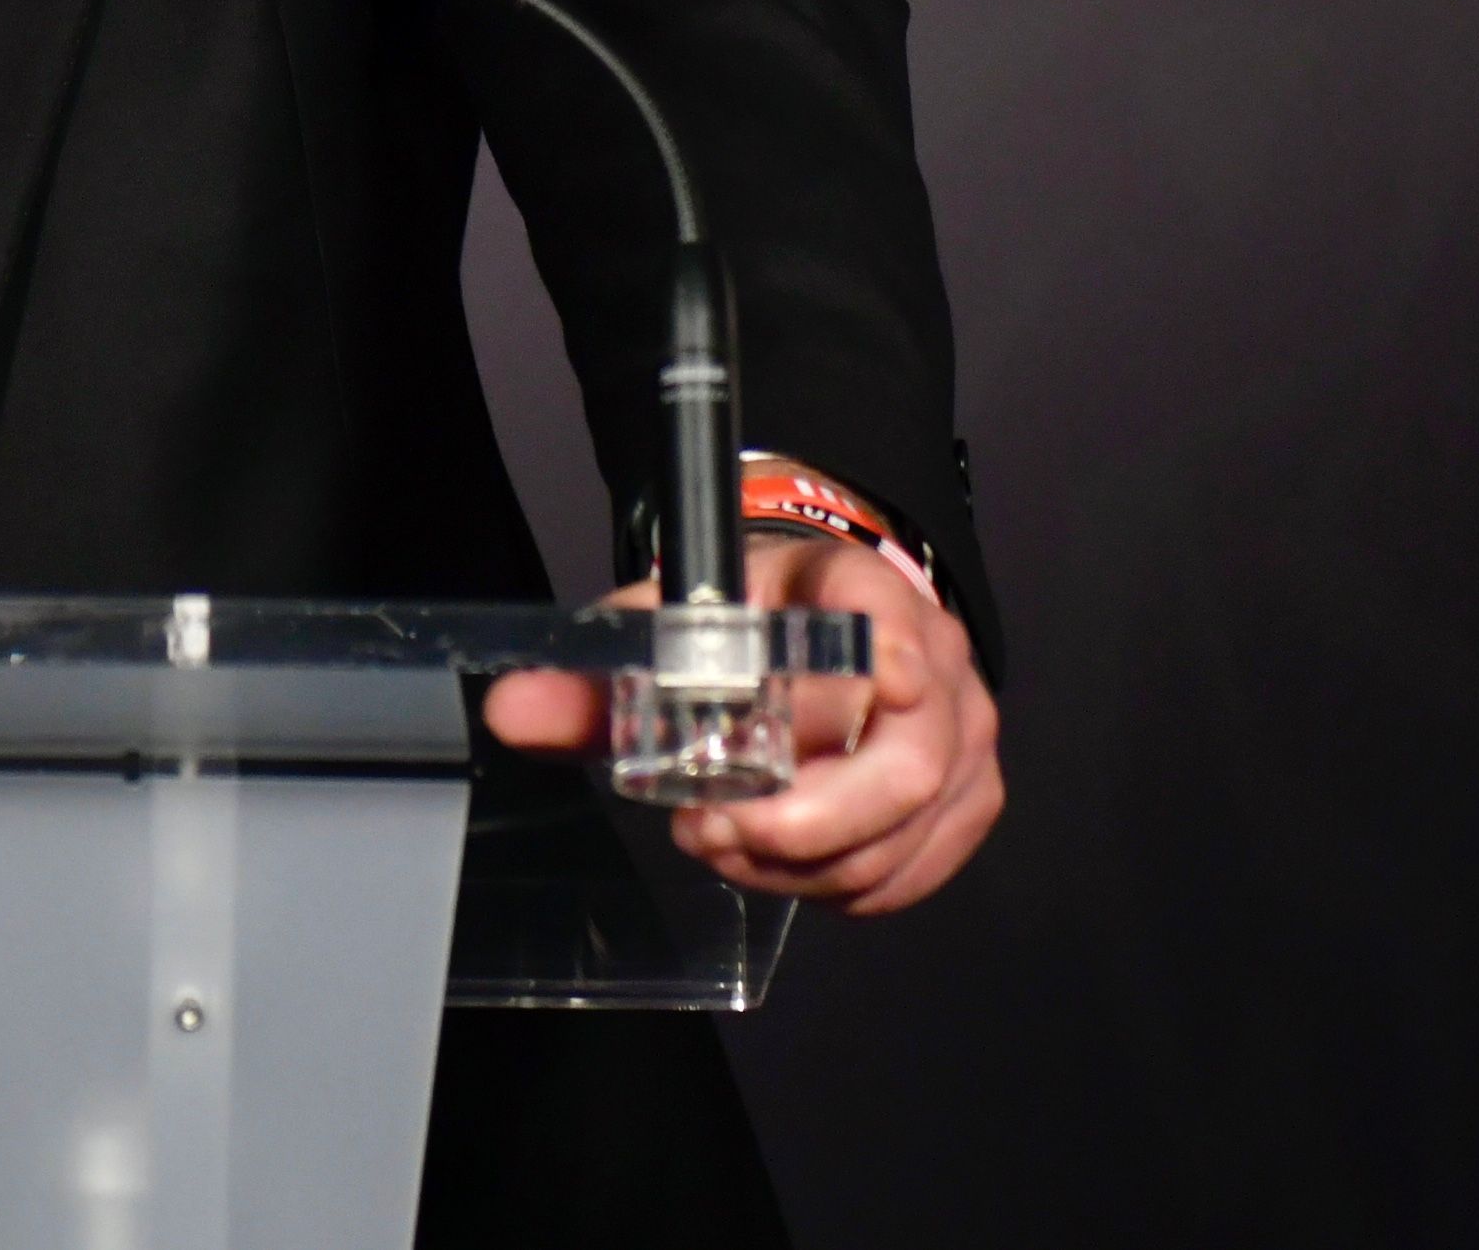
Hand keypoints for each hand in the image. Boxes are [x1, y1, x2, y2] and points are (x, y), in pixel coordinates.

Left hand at [482, 535, 1001, 914]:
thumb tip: (511, 711)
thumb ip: (592, 675)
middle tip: (706, 828)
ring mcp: (965, 740)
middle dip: (799, 820)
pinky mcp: (967, 804)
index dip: (891, 653)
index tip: (885, 682)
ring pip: (898, 836)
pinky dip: (834, 886)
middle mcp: (937, 665)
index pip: (888, 617)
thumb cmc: (747, 623)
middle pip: (906, 766)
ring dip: (797, 865)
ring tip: (716, 843)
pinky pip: (907, 874)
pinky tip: (773, 863)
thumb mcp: (668, 625)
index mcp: (859, 591)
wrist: (824, 625)